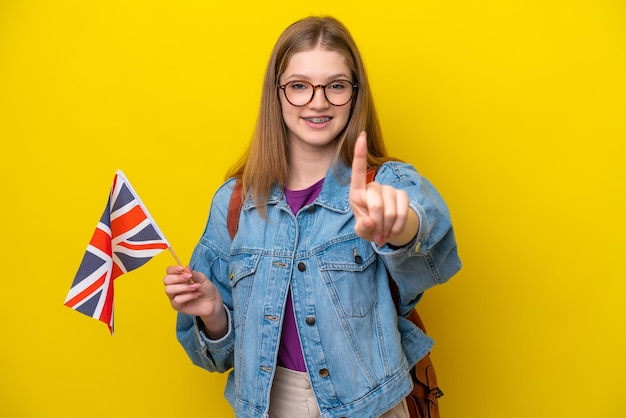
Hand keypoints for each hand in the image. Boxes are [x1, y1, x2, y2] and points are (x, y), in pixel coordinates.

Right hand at [163, 265, 226, 337]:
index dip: (173, 269)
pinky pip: (177, 300)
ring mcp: (174, 296)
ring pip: (169, 290)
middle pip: (166, 280)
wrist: (212, 302)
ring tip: (195, 287)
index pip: (169, 271)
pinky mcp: (176, 306)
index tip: (181, 268)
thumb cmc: (206, 289)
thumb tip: (186, 267)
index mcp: (178, 277)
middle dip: (177, 278)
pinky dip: (188, 296)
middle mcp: (174, 286)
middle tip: (189, 277)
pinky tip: (196, 294)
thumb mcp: (203, 279)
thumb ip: (194, 274)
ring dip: (183, 287)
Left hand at [349, 132, 418, 246]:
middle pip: (375, 205)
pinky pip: (402, 212)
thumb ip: (362, 227)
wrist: (385, 230)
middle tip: (376, 236)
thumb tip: (369, 223)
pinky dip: (398, 226)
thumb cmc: (368, 227)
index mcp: (357, 192)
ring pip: (390, 211)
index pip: (358, 171)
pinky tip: (393, 232)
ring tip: (383, 235)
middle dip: (376, 225)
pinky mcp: (402, 195)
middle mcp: (373, 187)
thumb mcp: (361, 230)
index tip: (361, 135)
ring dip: (387, 228)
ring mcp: (388, 190)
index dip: (359, 153)